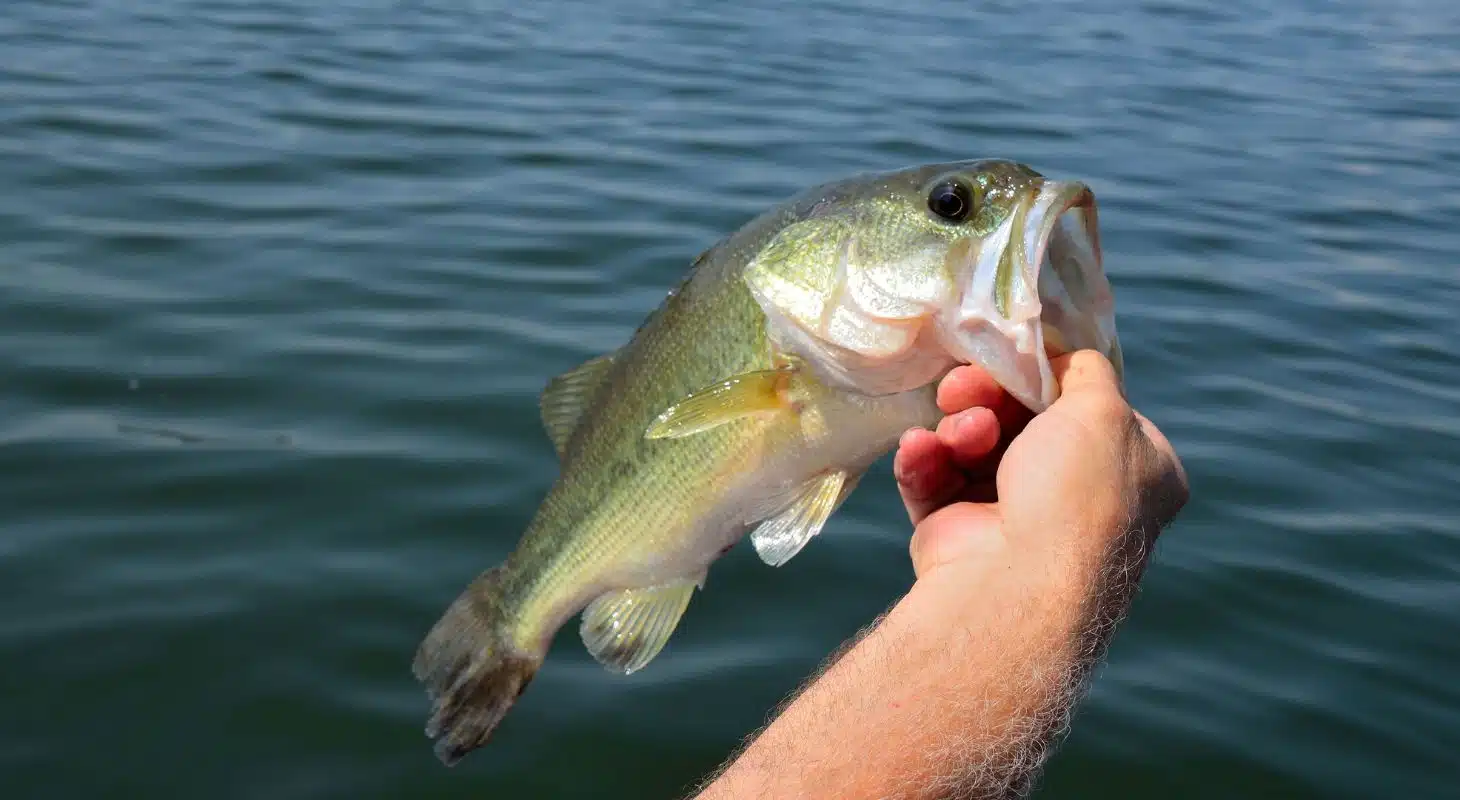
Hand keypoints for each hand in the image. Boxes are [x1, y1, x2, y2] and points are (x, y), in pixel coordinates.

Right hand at [893, 351, 1187, 580]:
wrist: (1018, 584)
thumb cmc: (1076, 492)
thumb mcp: (1104, 410)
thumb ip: (1088, 372)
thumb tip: (1067, 358)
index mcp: (1132, 472)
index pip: (1089, 409)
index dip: (1049, 379)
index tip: (1017, 358)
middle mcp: (1078, 496)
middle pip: (1022, 419)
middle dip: (988, 396)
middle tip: (962, 384)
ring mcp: (1015, 516)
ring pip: (974, 443)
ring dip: (960, 427)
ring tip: (959, 433)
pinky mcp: (959, 530)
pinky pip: (936, 477)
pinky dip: (925, 459)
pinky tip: (920, 449)